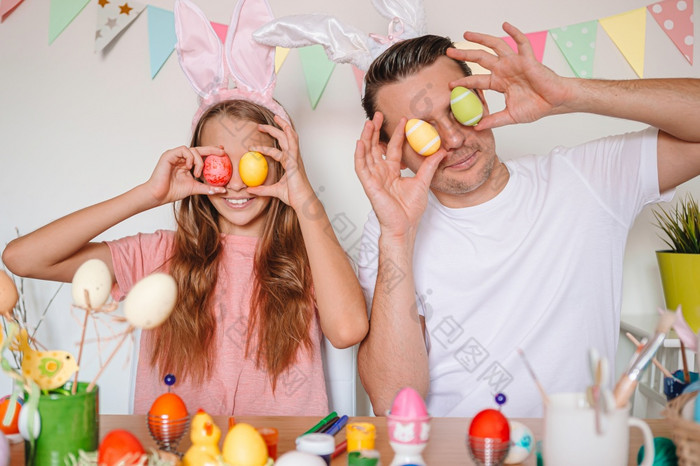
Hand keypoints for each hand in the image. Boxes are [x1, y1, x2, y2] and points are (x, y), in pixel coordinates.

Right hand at [145, 145, 226, 204]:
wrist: (159, 195)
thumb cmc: (173, 191)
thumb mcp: (195, 188)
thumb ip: (208, 187)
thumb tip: (223, 190)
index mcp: (187, 164)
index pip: (202, 155)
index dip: (212, 153)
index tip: (223, 154)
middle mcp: (182, 158)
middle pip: (199, 149)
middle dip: (212, 149)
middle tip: (222, 153)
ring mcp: (175, 155)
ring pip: (193, 150)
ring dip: (199, 161)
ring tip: (197, 173)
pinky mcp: (169, 155)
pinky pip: (184, 150)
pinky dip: (190, 158)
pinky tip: (190, 167)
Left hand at [247, 115, 315, 208]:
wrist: (302, 200)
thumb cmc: (293, 196)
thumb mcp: (273, 191)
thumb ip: (262, 189)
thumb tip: (249, 190)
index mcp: (289, 163)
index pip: (275, 151)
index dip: (264, 147)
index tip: (251, 146)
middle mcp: (293, 158)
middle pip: (283, 139)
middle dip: (273, 130)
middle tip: (259, 125)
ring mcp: (295, 158)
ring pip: (290, 137)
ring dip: (283, 126)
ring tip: (276, 117)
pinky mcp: (296, 160)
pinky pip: (293, 144)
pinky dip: (290, 134)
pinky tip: (285, 127)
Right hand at [354, 112, 444, 238]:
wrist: (404, 226)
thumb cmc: (410, 210)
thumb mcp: (423, 182)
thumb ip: (429, 166)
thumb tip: (442, 151)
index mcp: (392, 172)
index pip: (393, 148)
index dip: (396, 134)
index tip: (403, 120)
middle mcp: (381, 173)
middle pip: (376, 147)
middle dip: (376, 130)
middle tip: (379, 114)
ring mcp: (373, 178)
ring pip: (366, 153)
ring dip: (366, 137)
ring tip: (369, 122)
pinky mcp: (368, 185)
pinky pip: (361, 167)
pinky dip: (359, 154)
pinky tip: (360, 142)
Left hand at [446, 22, 572, 129]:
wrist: (555, 102)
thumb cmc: (537, 107)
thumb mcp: (510, 116)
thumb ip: (494, 120)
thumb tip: (477, 128)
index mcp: (500, 82)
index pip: (477, 80)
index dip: (464, 82)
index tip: (450, 84)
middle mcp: (505, 70)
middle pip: (480, 58)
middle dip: (464, 55)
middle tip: (450, 52)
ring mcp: (515, 63)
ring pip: (495, 46)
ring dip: (481, 39)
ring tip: (466, 34)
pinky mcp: (528, 60)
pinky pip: (521, 43)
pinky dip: (514, 33)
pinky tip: (505, 25)